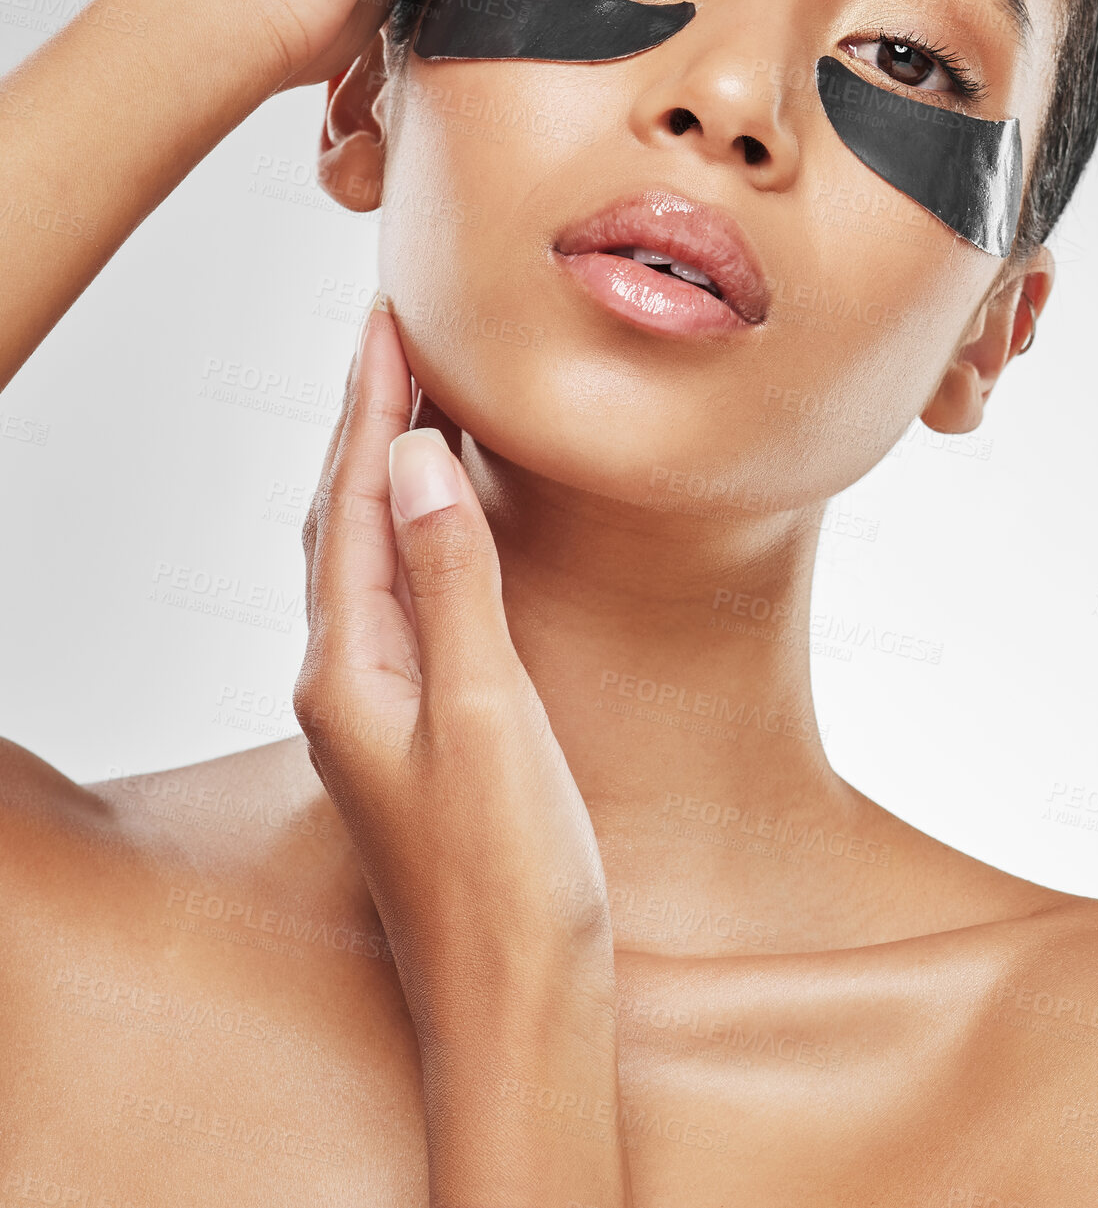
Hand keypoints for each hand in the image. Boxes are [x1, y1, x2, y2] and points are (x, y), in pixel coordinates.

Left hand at [296, 295, 625, 1203]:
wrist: (520, 1014)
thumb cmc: (511, 886)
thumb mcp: (490, 718)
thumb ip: (452, 584)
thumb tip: (415, 459)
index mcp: (347, 675)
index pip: (348, 505)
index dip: (368, 405)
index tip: (387, 318)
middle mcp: (345, 688)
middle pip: (342, 523)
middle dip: (365, 421)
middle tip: (395, 333)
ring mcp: (377, 714)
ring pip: (367, 561)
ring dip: (383, 473)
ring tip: (411, 399)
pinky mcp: (417, 736)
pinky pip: (401, 603)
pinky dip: (413, 538)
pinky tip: (439, 528)